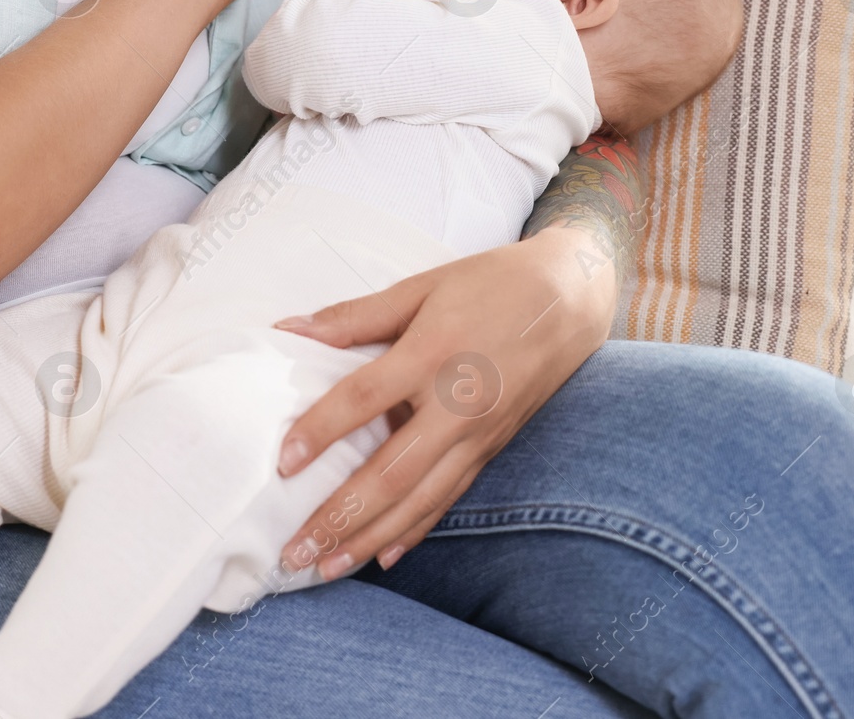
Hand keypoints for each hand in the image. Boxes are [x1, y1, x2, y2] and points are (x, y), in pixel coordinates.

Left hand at [273, 227, 615, 579]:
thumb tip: (289, 327)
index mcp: (433, 353)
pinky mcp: (492, 449)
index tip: (283, 463)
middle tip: (294, 550)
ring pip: (418, 499)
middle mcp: (457, 404)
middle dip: (339, 518)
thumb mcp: (422, 286)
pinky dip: (415, 530)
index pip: (365, 398)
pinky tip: (384, 556)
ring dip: (369, 538)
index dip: (321, 430)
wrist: (570, 298)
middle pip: (390, 473)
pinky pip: (449, 498)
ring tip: (325, 569)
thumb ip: (355, 315)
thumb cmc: (491, 284)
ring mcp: (478, 434)